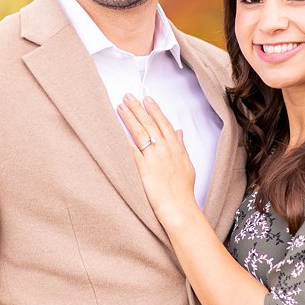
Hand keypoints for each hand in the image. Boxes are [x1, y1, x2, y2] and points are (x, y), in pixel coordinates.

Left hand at [118, 94, 196, 228]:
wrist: (179, 207)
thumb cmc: (183, 190)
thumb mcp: (187, 164)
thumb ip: (181, 146)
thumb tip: (179, 132)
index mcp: (175, 148)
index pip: (163, 123)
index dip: (155, 110)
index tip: (147, 99)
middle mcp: (165, 149)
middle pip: (150, 124)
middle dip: (138, 108)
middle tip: (128, 96)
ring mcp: (153, 158)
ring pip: (140, 133)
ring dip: (129, 118)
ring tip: (121, 107)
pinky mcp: (143, 169)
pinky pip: (132, 151)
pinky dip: (124, 139)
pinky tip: (116, 130)